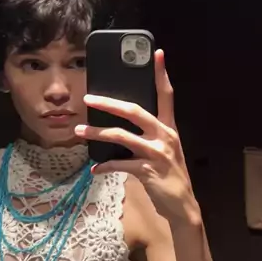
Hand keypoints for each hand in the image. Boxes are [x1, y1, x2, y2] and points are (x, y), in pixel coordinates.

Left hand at [76, 50, 200, 226]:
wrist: (182, 206)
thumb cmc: (168, 176)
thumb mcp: (163, 150)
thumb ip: (149, 135)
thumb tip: (121, 123)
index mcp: (169, 128)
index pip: (167, 95)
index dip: (162, 74)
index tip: (157, 53)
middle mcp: (165, 136)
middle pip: (135, 111)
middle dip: (109, 103)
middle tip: (89, 99)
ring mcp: (156, 154)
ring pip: (121, 136)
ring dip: (97, 133)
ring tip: (79, 132)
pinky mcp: (147, 171)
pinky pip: (119, 164)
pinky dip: (104, 166)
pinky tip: (94, 169)